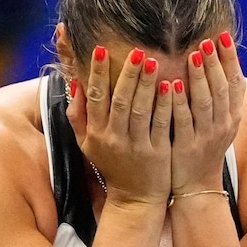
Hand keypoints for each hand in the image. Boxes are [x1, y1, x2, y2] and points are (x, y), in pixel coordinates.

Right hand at [67, 45, 173, 207]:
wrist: (134, 198)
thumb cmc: (112, 164)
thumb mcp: (86, 143)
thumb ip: (78, 115)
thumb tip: (75, 82)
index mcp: (95, 133)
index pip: (95, 97)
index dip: (98, 73)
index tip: (102, 49)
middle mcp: (113, 139)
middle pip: (120, 101)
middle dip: (127, 74)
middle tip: (136, 51)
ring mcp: (136, 146)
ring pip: (141, 110)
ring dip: (147, 84)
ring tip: (153, 61)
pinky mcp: (156, 153)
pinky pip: (161, 124)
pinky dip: (165, 104)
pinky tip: (171, 85)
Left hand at [171, 32, 243, 197]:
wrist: (196, 186)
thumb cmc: (203, 146)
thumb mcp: (219, 122)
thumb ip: (221, 95)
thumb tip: (222, 60)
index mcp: (232, 116)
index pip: (236, 83)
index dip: (230, 59)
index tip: (222, 36)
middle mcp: (223, 125)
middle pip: (222, 89)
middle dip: (215, 63)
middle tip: (205, 41)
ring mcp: (206, 137)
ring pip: (205, 103)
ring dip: (199, 78)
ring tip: (193, 56)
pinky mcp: (186, 147)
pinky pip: (183, 121)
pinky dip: (178, 103)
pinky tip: (172, 85)